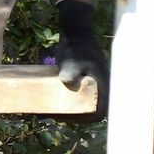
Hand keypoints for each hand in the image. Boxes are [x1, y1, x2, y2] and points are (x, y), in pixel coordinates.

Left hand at [54, 0, 108, 120]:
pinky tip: (53, 100)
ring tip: (50, 110)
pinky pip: (78, 95)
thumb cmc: (76, 49)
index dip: (83, 119)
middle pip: (89, 111)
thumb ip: (71, 70)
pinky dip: (68, 100)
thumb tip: (67, 81)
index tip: (65, 118)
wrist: (76, 34)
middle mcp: (101, 89)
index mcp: (103, 89)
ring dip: (69, 110)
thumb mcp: (72, 60)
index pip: (97, 113)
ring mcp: (94, 86)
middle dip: (73, 116)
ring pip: (83, 104)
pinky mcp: (86, 82)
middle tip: (54, 115)